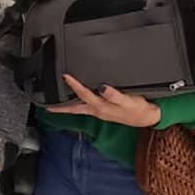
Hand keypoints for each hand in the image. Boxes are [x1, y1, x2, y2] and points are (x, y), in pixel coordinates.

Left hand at [46, 75, 161, 126]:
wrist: (147, 118)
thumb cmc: (139, 109)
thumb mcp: (129, 101)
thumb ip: (116, 95)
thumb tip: (102, 88)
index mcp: (101, 107)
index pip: (83, 94)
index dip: (74, 85)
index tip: (65, 76)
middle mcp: (97, 111)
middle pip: (74, 109)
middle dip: (60, 108)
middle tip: (47, 106)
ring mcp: (99, 112)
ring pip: (78, 109)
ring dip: (67, 107)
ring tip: (56, 104)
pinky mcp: (103, 112)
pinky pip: (85, 108)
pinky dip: (78, 105)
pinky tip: (77, 101)